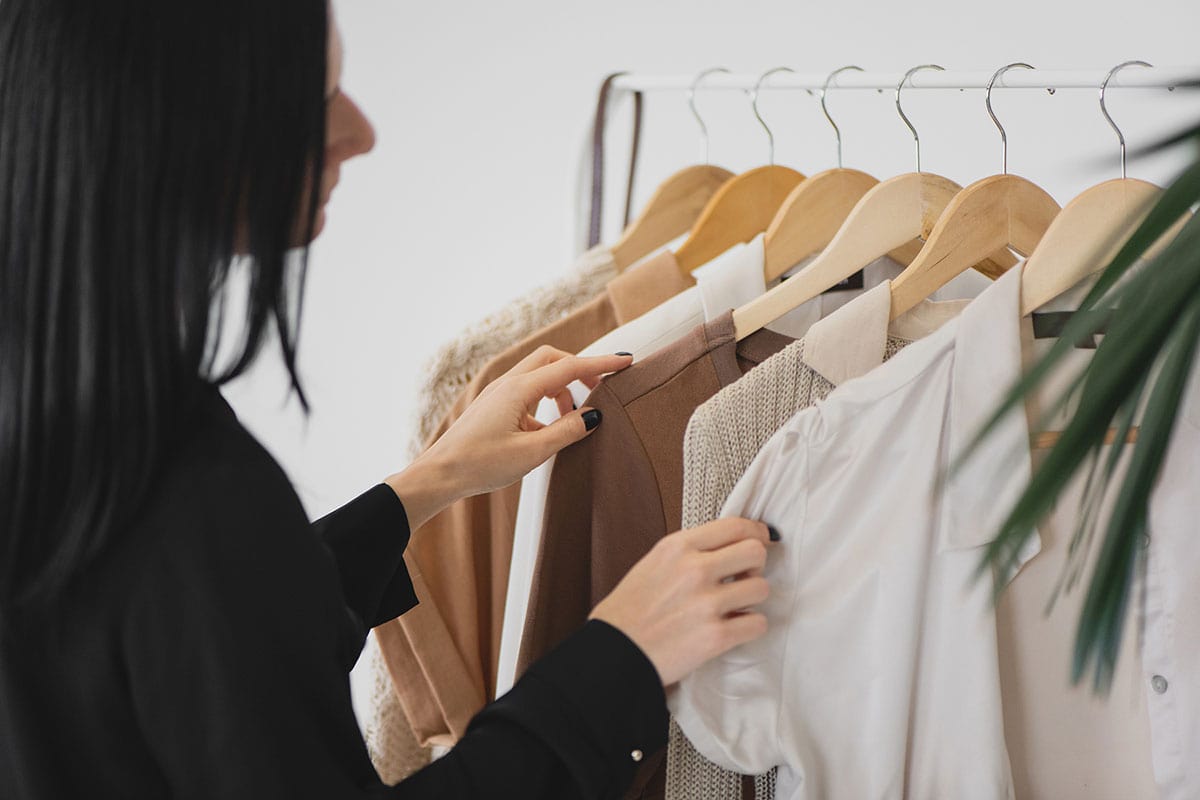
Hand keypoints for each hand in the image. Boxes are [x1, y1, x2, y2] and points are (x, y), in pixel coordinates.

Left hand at [386, 346, 631, 528]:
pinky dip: (545, 403)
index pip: (569, 367)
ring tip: (572, 420)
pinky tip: (547, 432)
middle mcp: (508, 384)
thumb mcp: (532, 452)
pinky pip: (527, 392)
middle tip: (601, 389)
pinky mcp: (493, 405)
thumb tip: (594, 415)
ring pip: (539, 375)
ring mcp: (498, 393)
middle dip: (580, 369)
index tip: (626, 361)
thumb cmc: (481, 464)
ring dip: (562, 390)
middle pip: (552, 359)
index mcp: (519, 389)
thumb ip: (567, 431)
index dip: (601, 363)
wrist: (439, 474)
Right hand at [590, 518, 773, 686]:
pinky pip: (758, 624)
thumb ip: (690, 551)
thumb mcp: (655, 562)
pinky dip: (750, 627)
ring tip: (733, 606)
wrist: (614, 652)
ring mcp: (707, 604)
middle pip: (755, 552)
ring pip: (761, 588)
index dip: (756, 531)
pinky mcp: (716, 637)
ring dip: (752, 599)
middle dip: (755, 565)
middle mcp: (695, 570)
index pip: (735, 525)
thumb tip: (729, 545)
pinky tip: (732, 627)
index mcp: (678, 547)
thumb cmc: (630, 609)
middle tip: (744, 576)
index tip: (762, 538)